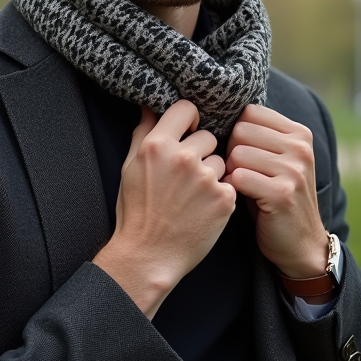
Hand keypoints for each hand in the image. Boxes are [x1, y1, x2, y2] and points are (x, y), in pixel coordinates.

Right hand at [93, 100, 236, 317]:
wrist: (149, 255)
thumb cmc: (136, 212)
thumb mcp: (130, 168)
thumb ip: (143, 132)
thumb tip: (149, 105)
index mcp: (157, 145)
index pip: (186, 109)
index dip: (189, 119)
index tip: (188, 132)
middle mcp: (183, 158)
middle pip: (208, 136)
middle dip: (200, 152)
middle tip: (185, 177)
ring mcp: (206, 178)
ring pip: (221, 161)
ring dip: (212, 174)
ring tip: (192, 196)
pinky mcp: (224, 198)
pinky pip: (229, 183)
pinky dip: (220, 195)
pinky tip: (203, 209)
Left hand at [223, 105, 326, 280]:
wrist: (301, 243)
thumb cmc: (277, 197)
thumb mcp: (277, 160)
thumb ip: (259, 137)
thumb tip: (217, 116)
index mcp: (300, 134)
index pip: (250, 113)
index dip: (237, 133)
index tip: (244, 154)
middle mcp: (300, 148)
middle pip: (240, 131)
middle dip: (231, 152)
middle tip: (240, 173)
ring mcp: (294, 170)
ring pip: (237, 154)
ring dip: (231, 172)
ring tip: (242, 187)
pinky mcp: (282, 193)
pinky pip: (239, 177)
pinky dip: (232, 188)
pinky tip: (241, 198)